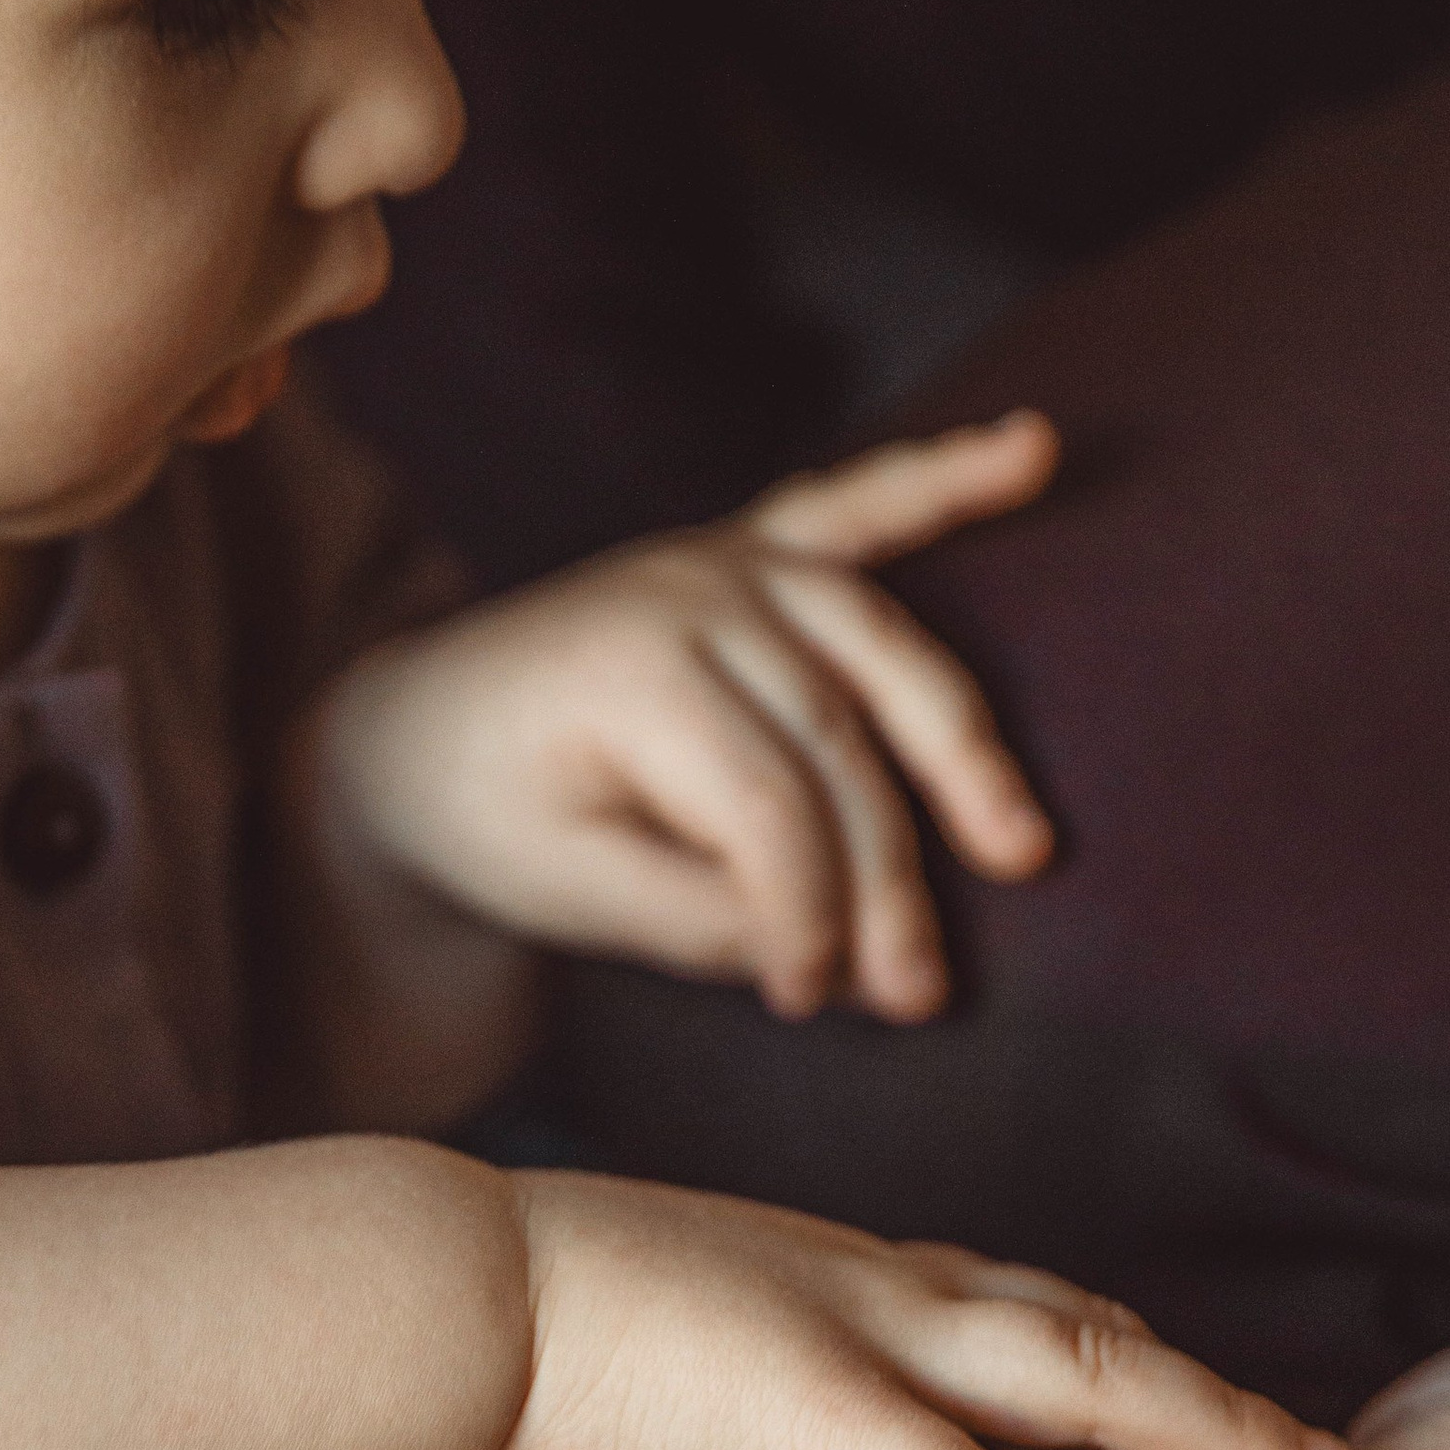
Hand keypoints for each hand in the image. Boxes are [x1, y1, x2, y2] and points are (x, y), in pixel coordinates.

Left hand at [306, 414, 1060, 1022]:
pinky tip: (1033, 449)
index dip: (807, 913)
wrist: (416, 735)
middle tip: (924, 991)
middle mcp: (691, 593)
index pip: (768, 807)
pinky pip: (859, 506)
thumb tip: (848, 970)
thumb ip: (701, 921)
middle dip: (892, 873)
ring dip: (964, 744)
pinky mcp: (748, 552)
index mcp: (632, 670)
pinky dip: (947, 476)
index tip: (811, 999)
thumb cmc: (487, 820)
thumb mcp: (568, 893)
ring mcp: (725, 562)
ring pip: (882, 648)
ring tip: (1022, 845)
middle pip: (840, 739)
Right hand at [490, 1171, 1349, 1449]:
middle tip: (1309, 1444)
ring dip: (1205, 1436)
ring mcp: (855, 1337)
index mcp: (823, 1275)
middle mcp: (867, 1289)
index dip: (1091, 1356)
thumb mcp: (633, 1343)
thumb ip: (704, 1400)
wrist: (419, 1288)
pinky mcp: (816, 1410)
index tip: (1157, 1396)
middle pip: (1080, 1326)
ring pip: (1085, 1378)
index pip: (994, 1306)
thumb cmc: (483, 1317)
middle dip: (1197, 1384)